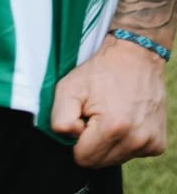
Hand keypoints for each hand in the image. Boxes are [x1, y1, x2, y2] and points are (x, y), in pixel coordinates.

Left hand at [51, 33, 167, 165]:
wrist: (136, 57)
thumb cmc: (100, 71)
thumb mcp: (69, 86)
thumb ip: (60, 119)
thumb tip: (71, 138)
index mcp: (113, 127)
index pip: (83, 158)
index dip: (77, 139)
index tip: (82, 118)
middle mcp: (135, 140)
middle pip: (100, 162)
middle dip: (92, 142)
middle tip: (95, 115)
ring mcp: (149, 143)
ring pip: (116, 160)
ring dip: (108, 142)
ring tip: (110, 115)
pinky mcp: (158, 144)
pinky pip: (132, 154)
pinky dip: (124, 141)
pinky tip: (125, 118)